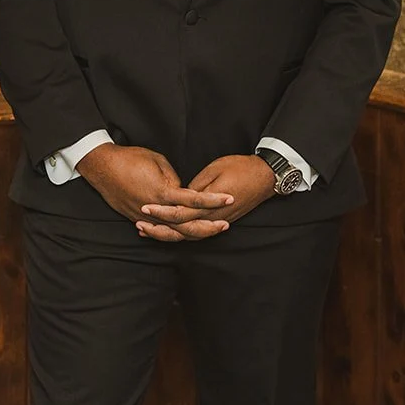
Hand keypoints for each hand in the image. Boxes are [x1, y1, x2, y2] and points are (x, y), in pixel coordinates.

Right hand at [76, 144, 232, 239]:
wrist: (103, 167)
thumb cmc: (131, 159)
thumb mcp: (158, 161)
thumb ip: (174, 179)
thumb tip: (183, 191)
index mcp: (163, 192)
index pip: (194, 200)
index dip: (213, 200)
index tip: (229, 198)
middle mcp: (155, 209)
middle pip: (187, 226)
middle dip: (208, 226)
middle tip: (225, 224)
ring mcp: (145, 217)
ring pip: (173, 233)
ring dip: (192, 233)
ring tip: (208, 231)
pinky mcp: (136, 218)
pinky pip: (159, 231)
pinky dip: (172, 234)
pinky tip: (184, 235)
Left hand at [137, 155, 274, 241]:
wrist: (265, 177)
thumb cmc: (240, 168)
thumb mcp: (214, 170)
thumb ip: (196, 187)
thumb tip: (180, 196)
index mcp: (208, 205)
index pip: (180, 213)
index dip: (161, 211)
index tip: (145, 206)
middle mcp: (212, 218)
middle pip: (181, 230)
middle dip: (159, 229)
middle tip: (139, 225)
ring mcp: (217, 222)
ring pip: (188, 235)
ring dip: (168, 235)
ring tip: (148, 231)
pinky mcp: (221, 220)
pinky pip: (198, 232)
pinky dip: (182, 233)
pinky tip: (170, 230)